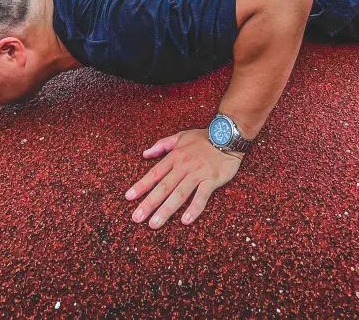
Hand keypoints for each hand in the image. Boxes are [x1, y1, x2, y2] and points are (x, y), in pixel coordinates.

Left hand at [125, 129, 242, 228]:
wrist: (229, 135)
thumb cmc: (204, 137)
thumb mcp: (181, 136)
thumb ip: (162, 145)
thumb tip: (145, 153)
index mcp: (175, 156)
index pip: (154, 174)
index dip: (141, 186)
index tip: (128, 198)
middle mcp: (184, 166)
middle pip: (163, 187)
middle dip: (149, 203)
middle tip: (137, 218)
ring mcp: (198, 173)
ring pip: (179, 194)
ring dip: (166, 210)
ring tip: (154, 224)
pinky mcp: (212, 180)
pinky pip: (202, 196)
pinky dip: (194, 208)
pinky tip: (185, 220)